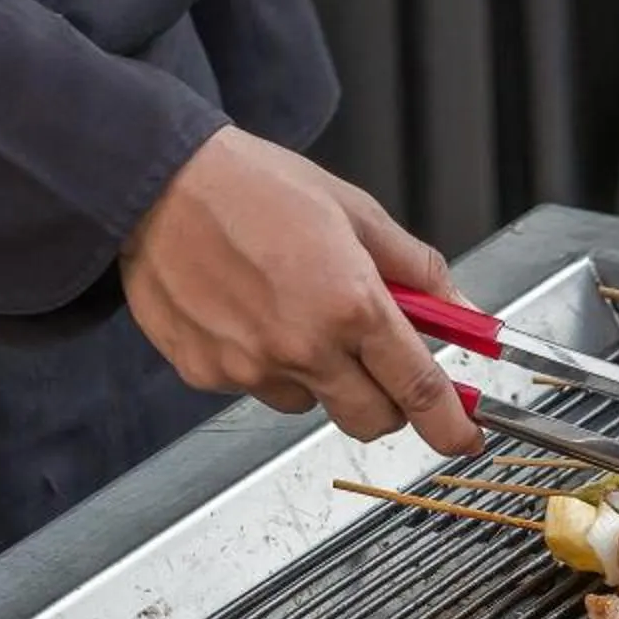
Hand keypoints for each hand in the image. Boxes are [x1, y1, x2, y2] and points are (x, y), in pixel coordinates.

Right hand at [122, 126, 484, 453]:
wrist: (154, 181)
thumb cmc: (252, 186)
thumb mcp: (356, 212)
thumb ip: (417, 271)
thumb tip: (464, 311)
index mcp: (351, 305)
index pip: (419, 389)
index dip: (450, 425)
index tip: (463, 436)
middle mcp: (303, 347)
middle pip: (372, 421)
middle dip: (387, 402)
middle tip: (376, 362)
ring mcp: (252, 368)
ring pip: (311, 404)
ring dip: (317, 375)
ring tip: (288, 308)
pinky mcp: (207, 375)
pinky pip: (257, 387)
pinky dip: (263, 362)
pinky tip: (246, 311)